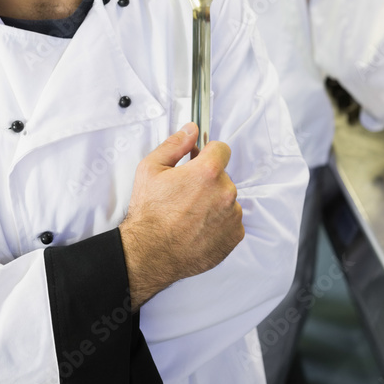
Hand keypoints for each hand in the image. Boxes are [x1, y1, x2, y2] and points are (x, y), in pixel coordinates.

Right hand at [119, 124, 243, 309]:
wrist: (150, 253)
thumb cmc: (149, 214)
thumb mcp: (151, 169)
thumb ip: (175, 144)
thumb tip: (191, 130)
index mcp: (208, 172)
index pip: (222, 149)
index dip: (207, 153)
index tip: (198, 161)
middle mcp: (225, 193)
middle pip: (222, 176)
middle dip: (207, 181)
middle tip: (185, 194)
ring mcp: (232, 216)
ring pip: (227, 199)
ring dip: (213, 202)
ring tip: (189, 214)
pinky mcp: (234, 236)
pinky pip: (231, 221)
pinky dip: (218, 222)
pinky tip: (198, 228)